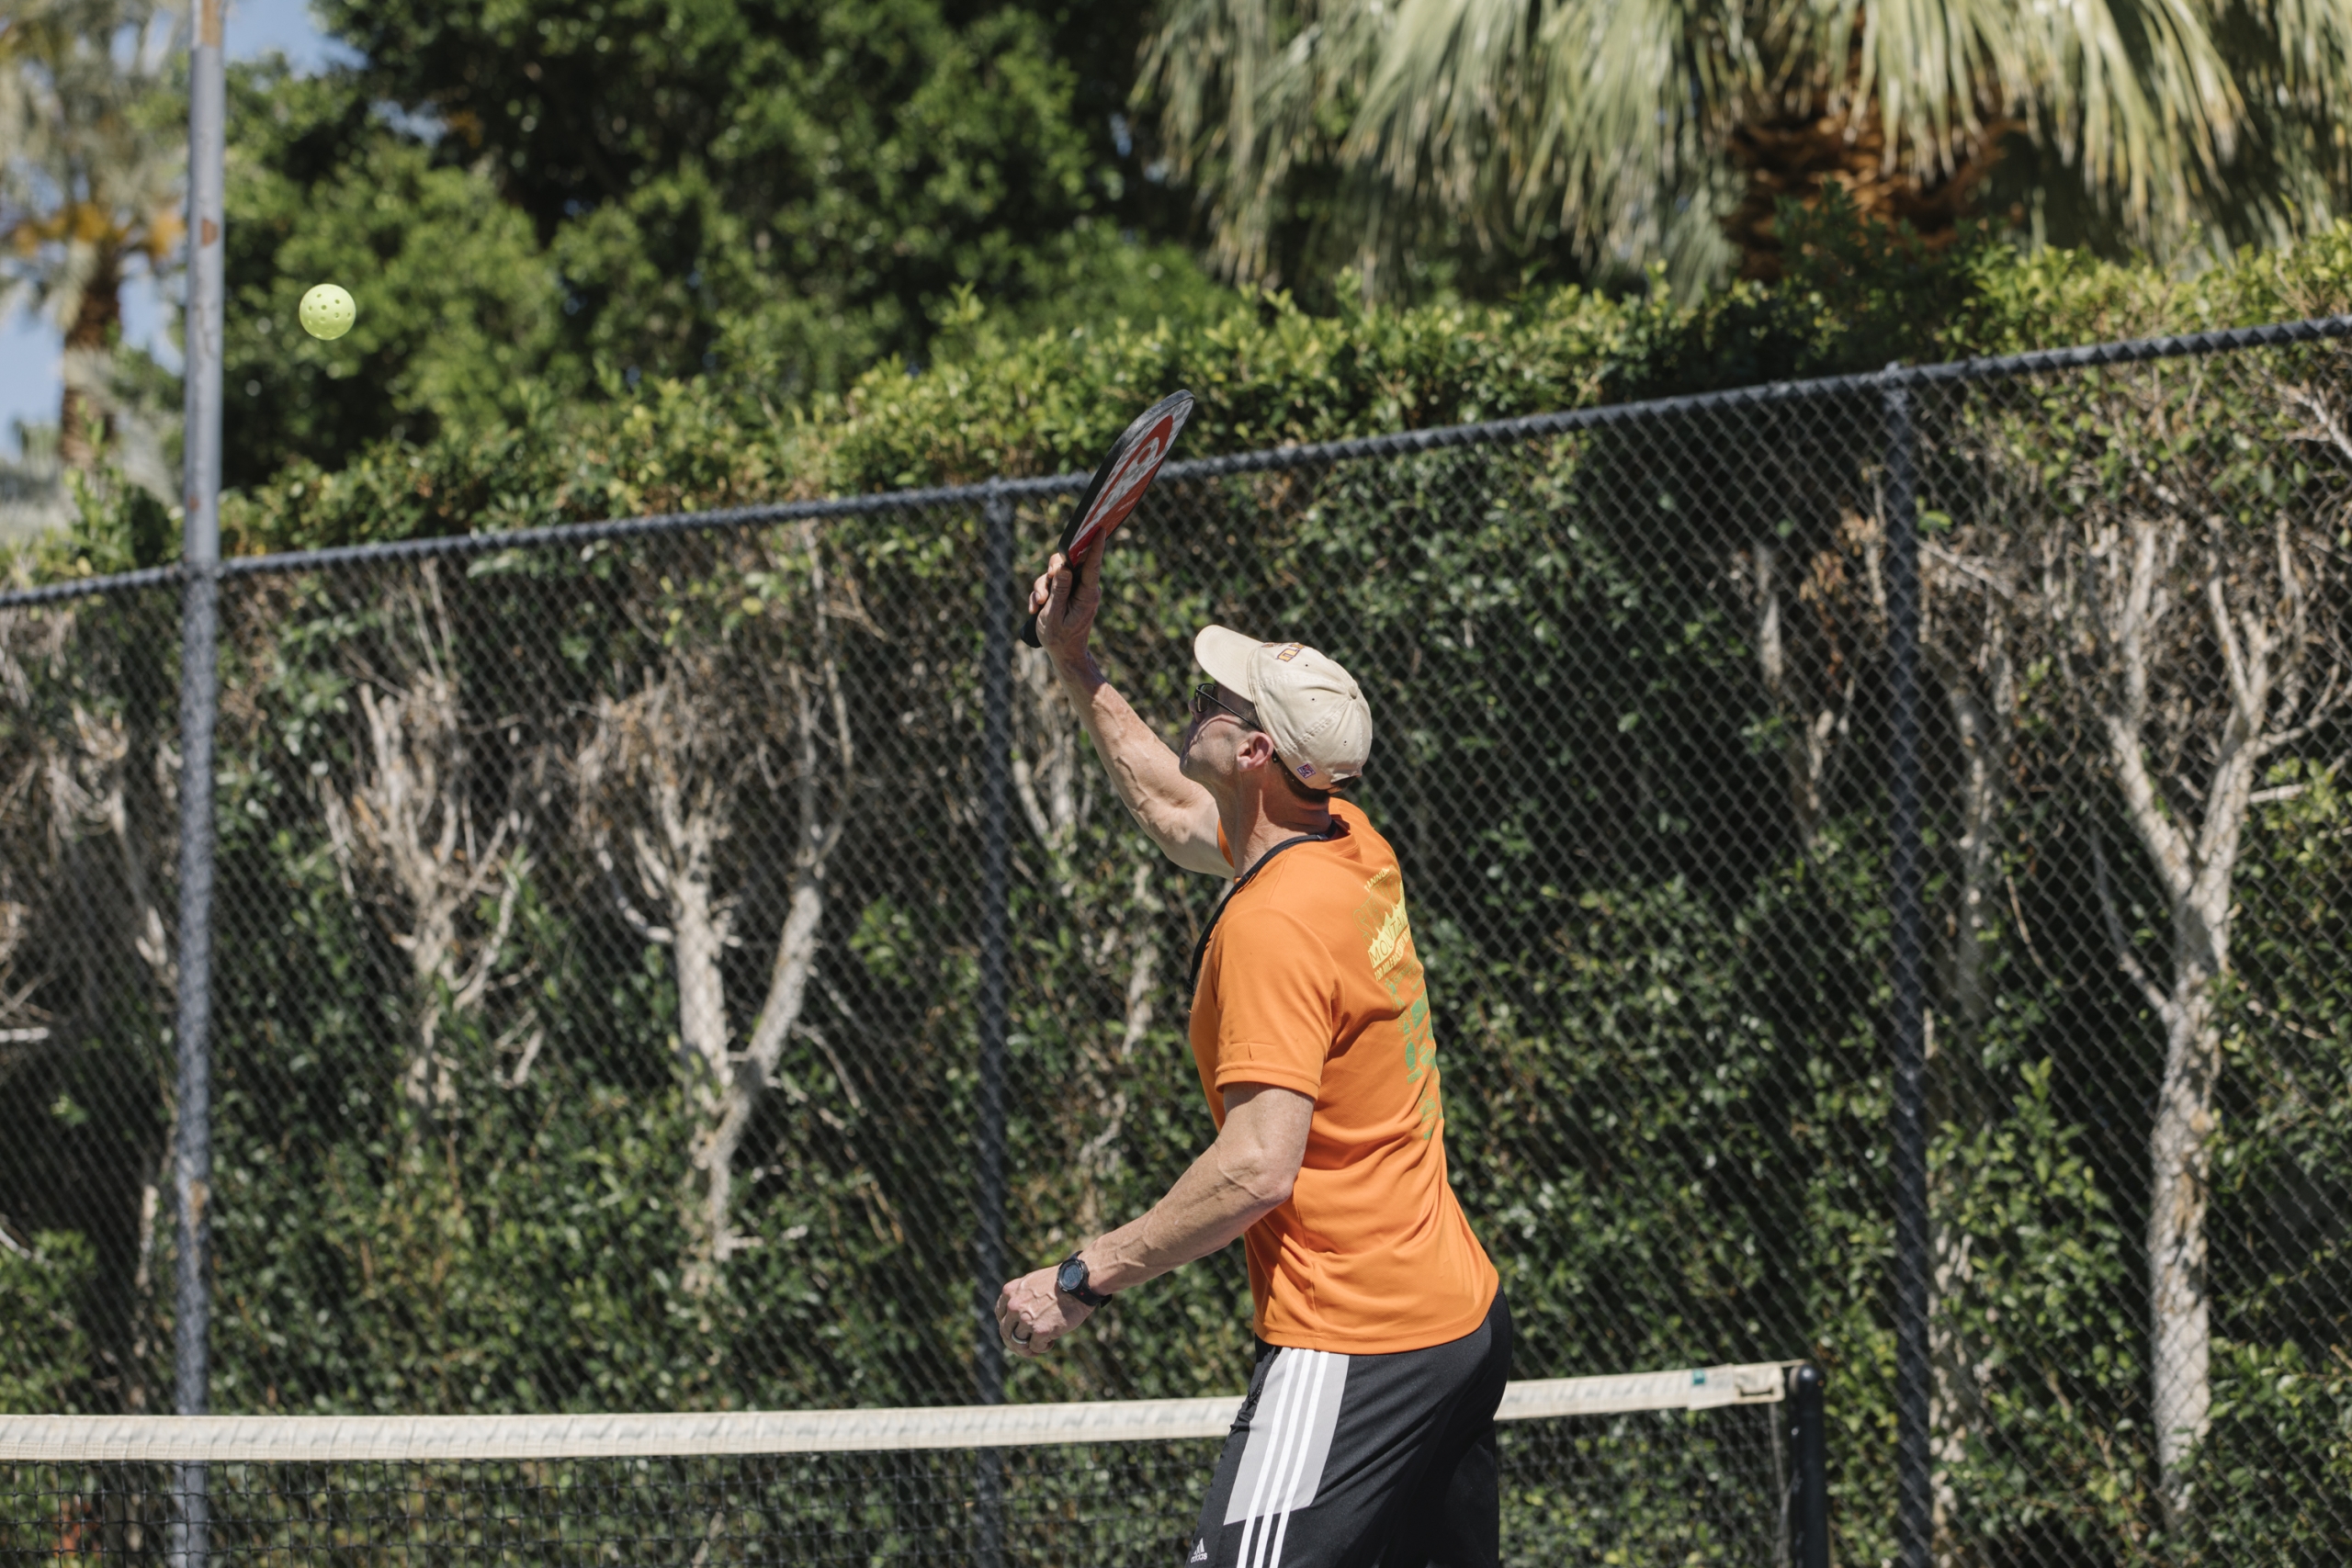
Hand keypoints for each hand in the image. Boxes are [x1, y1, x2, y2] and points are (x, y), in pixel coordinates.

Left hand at [994, 1264, 1091, 1358]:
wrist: (1079, 1281)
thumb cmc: (1061, 1282)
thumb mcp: (1033, 1283)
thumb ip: (1022, 1297)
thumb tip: (1018, 1317)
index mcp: (1010, 1292)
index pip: (1000, 1315)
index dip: (1008, 1325)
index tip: (1018, 1330)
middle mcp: (1014, 1306)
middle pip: (1006, 1332)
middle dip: (1015, 1342)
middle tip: (1028, 1347)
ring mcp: (1026, 1319)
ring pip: (1018, 1343)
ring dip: (1028, 1348)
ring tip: (1041, 1345)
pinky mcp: (1040, 1331)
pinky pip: (1035, 1348)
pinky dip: (1043, 1348)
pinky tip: (1052, 1342)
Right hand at [1026, 547, 1100, 665]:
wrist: (1064, 654)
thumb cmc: (1061, 638)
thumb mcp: (1054, 615)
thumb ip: (1059, 590)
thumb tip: (1063, 567)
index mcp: (1087, 594)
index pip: (1092, 566)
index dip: (1095, 547)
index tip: (1100, 530)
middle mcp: (1083, 588)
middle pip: (1067, 564)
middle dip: (1051, 571)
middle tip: (1044, 588)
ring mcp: (1073, 590)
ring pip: (1054, 574)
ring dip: (1041, 587)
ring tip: (1037, 606)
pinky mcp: (1065, 593)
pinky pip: (1050, 585)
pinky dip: (1040, 595)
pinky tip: (1035, 609)